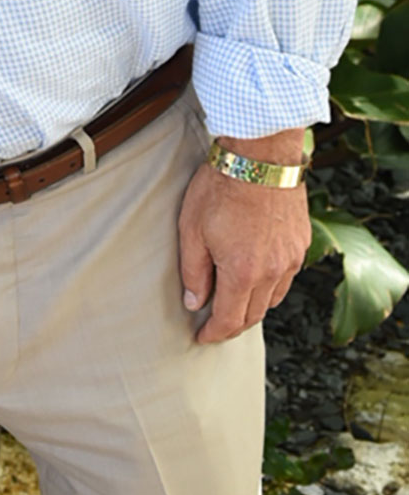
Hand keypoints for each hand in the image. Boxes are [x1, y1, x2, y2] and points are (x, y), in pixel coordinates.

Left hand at [177, 146, 309, 343]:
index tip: (201, 338)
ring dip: (253, 307)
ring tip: (235, 303)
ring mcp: (291, 257)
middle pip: (254, 315)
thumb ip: (194, 271)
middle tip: (216, 325)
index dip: (214, 334)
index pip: (230, 320)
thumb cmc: (220, 188)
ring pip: (273, 298)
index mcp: (243, 273)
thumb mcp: (192, 230)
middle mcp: (273, 272)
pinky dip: (271, 285)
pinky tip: (257, 276)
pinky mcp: (302, 242)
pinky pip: (287, 276)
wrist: (261, 156)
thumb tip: (195, 303)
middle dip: (233, 325)